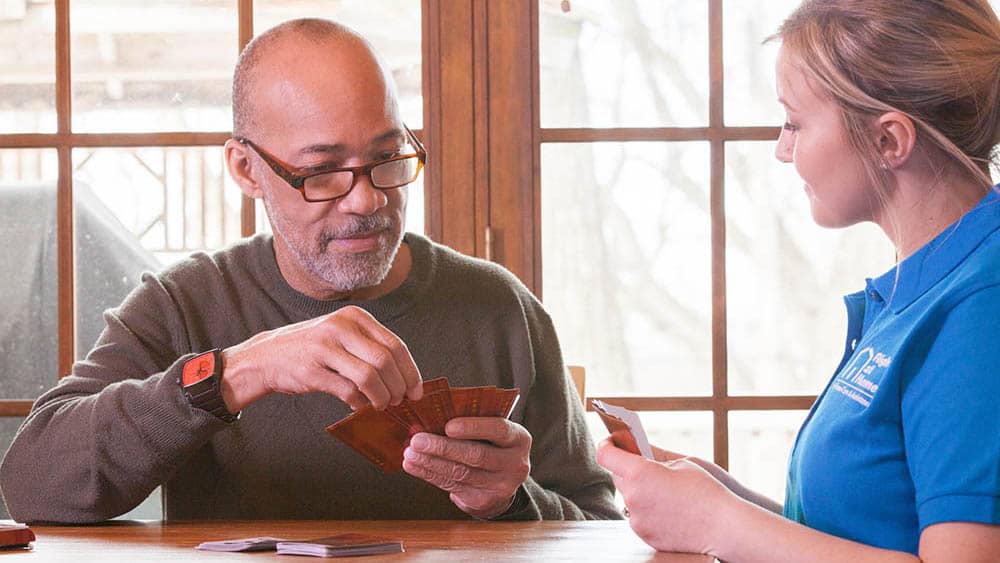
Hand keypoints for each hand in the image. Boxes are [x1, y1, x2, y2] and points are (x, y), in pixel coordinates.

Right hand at [219, 305, 421, 411]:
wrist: (268, 356)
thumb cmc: (313, 348)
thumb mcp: (343, 335)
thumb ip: (371, 348)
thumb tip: (405, 376)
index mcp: (355, 317)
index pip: (395, 345)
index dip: (410, 371)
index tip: (416, 390)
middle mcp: (341, 327)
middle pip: (386, 361)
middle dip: (399, 386)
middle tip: (400, 401)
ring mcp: (324, 348)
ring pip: (369, 376)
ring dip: (381, 396)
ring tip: (381, 405)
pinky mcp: (312, 370)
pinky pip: (347, 390)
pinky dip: (359, 402)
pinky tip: (359, 405)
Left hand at [402, 417, 531, 518]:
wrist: (502, 482)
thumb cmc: (492, 445)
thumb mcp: (492, 432)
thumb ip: (471, 424)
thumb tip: (429, 418)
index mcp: (519, 439)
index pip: (498, 430)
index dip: (473, 427)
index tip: (448, 425)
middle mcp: (515, 463)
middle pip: (476, 455)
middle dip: (443, 447)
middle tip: (417, 440)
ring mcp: (500, 485)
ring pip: (460, 472)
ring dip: (430, 462)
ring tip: (409, 453)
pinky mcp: (482, 500)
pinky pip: (451, 485)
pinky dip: (429, 474)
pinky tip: (413, 466)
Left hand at [597, 438, 740, 554]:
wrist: (724, 528)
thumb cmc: (706, 492)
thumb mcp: (680, 462)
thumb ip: (653, 455)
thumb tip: (636, 447)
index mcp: (640, 474)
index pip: (606, 455)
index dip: (607, 445)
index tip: (612, 442)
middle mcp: (633, 498)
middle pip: (617, 477)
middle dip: (627, 469)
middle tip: (645, 466)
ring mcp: (637, 519)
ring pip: (628, 498)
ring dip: (638, 491)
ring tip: (664, 491)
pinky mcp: (644, 535)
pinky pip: (638, 516)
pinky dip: (646, 510)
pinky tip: (667, 509)